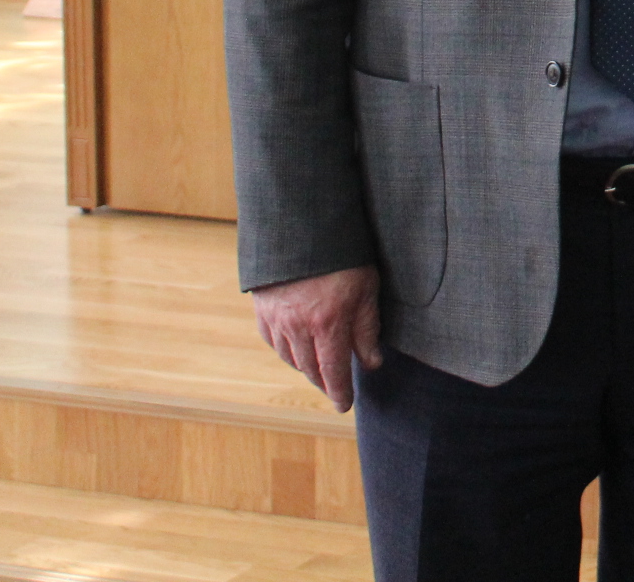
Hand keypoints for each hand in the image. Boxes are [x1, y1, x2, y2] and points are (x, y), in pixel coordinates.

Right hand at [251, 265, 382, 411]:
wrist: (299, 227)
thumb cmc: (342, 255)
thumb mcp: (367, 288)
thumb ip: (367, 329)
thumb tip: (371, 362)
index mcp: (328, 324)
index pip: (333, 372)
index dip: (339, 392)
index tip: (344, 405)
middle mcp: (298, 328)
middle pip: (310, 369)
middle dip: (324, 382)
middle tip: (335, 388)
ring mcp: (277, 319)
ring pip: (290, 358)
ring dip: (306, 367)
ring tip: (319, 368)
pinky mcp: (262, 309)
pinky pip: (273, 342)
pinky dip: (286, 351)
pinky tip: (296, 349)